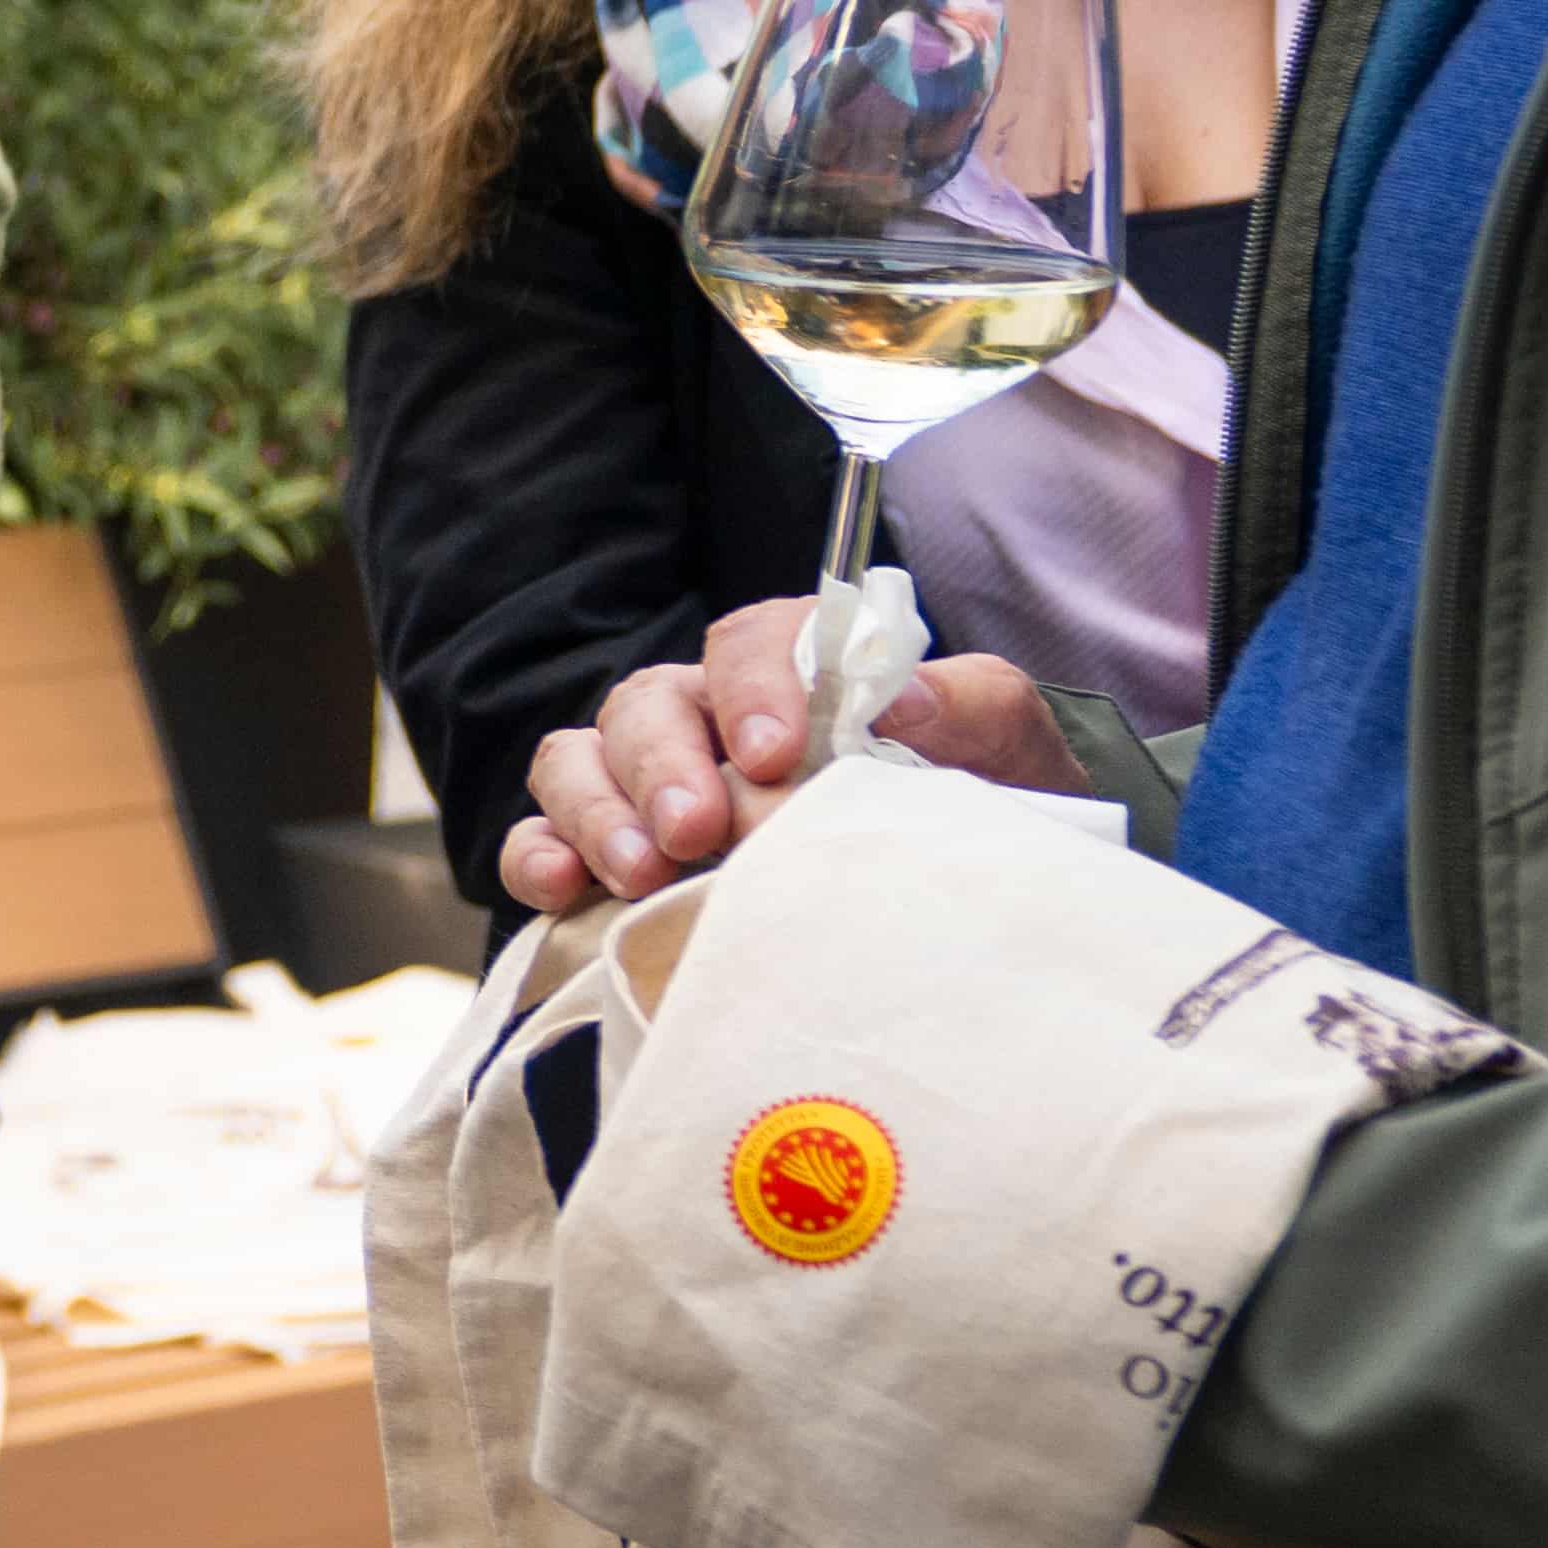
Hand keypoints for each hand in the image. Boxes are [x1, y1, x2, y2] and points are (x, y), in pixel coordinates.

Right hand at [501, 592, 1081, 906]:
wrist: (969, 903)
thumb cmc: (979, 807)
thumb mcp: (1010, 747)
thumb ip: (970, 707)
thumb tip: (901, 700)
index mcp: (795, 678)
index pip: (750, 644)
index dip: (751, 688)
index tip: (777, 755)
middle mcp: (706, 723)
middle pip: (648, 704)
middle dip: (663, 763)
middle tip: (697, 828)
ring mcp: (646, 791)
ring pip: (577, 760)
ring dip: (597, 810)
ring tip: (642, 871)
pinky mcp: (606, 862)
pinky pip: (538, 839)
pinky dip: (537, 854)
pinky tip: (564, 887)